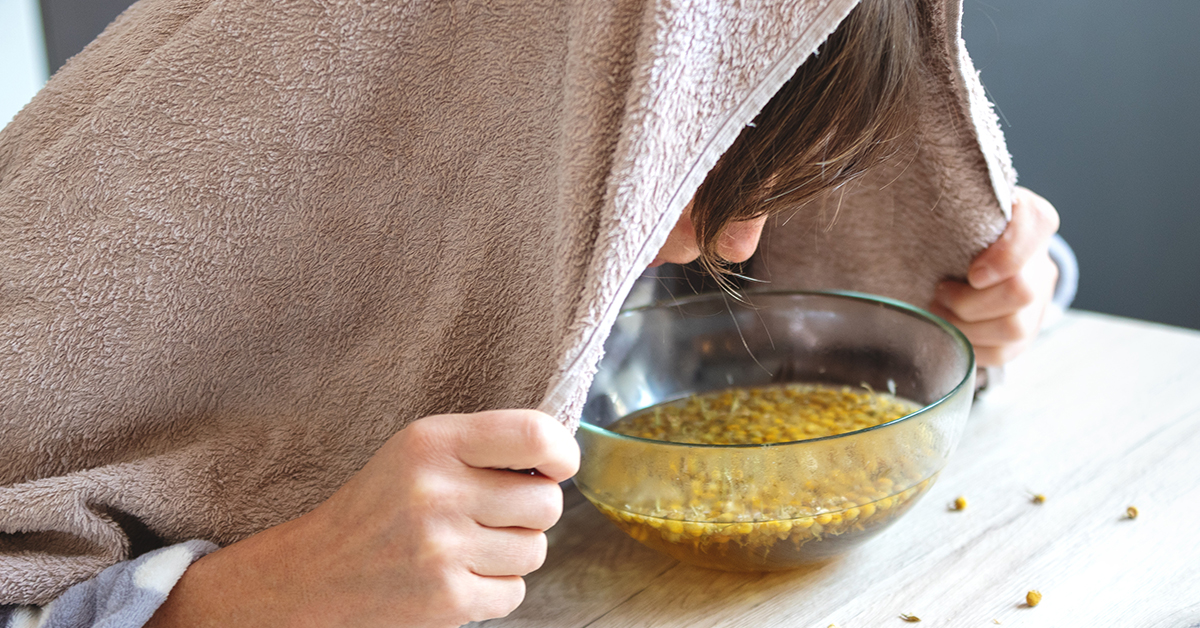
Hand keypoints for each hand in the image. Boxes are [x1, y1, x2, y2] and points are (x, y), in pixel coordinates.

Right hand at [146, 410, 578, 627]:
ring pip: (535, 551)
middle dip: (531, 513)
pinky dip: (495, 589)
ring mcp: (442, 549)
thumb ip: (485, 445)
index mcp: (433, 442)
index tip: (558, 467)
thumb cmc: (380, 505)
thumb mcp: (419, 451)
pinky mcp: (446, 600)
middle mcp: (437, 492)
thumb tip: (562, 462)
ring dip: (513, 553)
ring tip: (468, 546)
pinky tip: (459, 576)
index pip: (535, 435)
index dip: (563, 453)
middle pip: (546, 503)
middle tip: (493, 516)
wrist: (314, 575)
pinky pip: (515, 593)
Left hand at [931, 187, 1060, 366]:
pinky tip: (951, 332)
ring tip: (939, 311)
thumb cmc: (954, 228)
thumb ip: (945, 198)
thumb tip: (904, 187)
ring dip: (966, 326)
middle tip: (939, 293)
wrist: (964, 256)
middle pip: (1022, 291)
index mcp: (1029, 219)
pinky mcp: (1026, 333)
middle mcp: (1041, 261)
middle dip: (970, 301)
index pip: (1038, 223)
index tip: (972, 272)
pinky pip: (1006, 353)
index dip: (1008, 254)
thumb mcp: (955, 206)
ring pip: (1014, 328)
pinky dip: (972, 347)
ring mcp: (1039, 301)